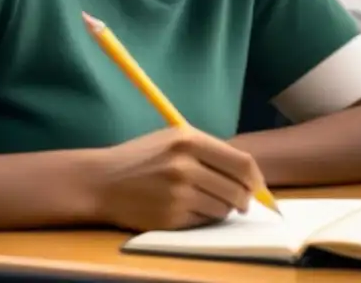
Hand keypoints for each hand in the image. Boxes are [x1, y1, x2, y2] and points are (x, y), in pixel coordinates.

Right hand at [91, 127, 263, 231]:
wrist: (102, 181)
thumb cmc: (141, 158)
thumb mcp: (173, 139)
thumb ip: (208, 151)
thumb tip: (248, 174)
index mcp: (189, 140)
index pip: (241, 163)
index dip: (256, 179)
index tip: (258, 187)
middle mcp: (185, 165)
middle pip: (237, 189)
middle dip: (244, 199)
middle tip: (242, 201)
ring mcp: (178, 193)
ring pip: (223, 208)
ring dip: (223, 209)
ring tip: (207, 201)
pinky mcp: (170, 217)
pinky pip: (203, 222)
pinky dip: (203, 218)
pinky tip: (188, 209)